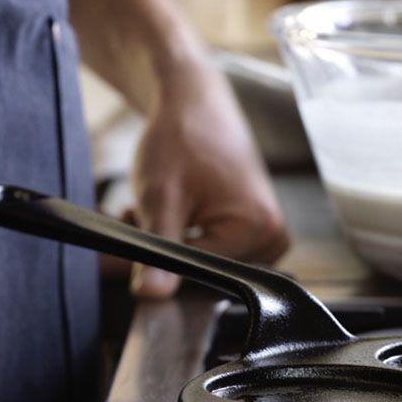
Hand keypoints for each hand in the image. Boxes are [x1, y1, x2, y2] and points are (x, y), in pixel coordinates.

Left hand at [129, 63, 288, 297]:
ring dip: (171, 245)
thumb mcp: (161, 198)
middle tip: (136, 216)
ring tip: (150, 210)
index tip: (127, 235)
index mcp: (261, 229)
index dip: (155, 262)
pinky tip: (171, 210)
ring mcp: (269, 231)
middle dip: (163, 253)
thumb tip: (151, 298)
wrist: (196, 102)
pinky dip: (185, 235)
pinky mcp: (257, 226)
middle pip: (205, 271)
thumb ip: (158, 253)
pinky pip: (215, 249)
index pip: (199, 274)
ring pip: (205, 262)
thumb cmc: (182, 139)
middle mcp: (274, 235)